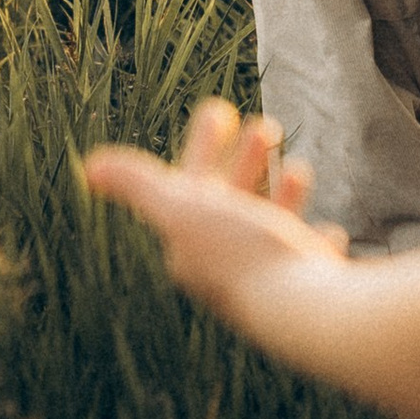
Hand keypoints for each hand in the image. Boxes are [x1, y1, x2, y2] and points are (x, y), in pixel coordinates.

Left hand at [83, 99, 348, 324]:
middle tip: (266, 127)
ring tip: (299, 169)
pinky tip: (331, 231)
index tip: (219, 107)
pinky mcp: (310, 293)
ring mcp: (271, 282)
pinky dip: (318, 243)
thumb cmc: (244, 255)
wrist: (304, 311)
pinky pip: (311, 266)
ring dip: (282, 197)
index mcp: (194, 246)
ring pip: (272, 232)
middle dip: (244, 164)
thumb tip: (89, 166)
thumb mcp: (183, 210)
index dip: (202, 145)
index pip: (192, 185)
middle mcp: (228, 268)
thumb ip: (139, 186)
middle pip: (232, 206)